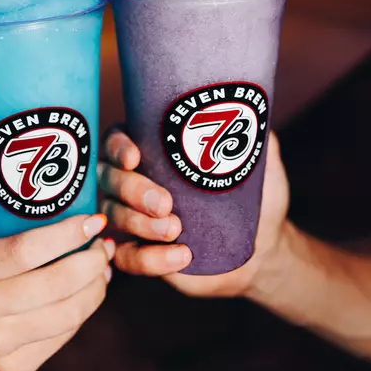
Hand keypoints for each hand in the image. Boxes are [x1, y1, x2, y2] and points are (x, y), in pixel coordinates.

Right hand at [0, 214, 112, 370]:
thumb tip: (56, 194)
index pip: (24, 248)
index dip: (66, 234)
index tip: (93, 221)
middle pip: (53, 282)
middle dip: (91, 261)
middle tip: (105, 246)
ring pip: (65, 312)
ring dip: (95, 288)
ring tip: (104, 270)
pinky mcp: (11, 370)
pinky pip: (61, 336)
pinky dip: (82, 312)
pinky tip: (89, 296)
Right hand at [99, 129, 288, 297]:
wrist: (261, 250)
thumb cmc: (253, 199)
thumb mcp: (256, 164)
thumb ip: (252, 136)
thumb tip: (256, 111)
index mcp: (151, 151)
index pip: (115, 141)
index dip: (117, 148)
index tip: (135, 157)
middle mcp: (132, 182)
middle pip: (109, 178)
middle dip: (132, 189)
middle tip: (165, 204)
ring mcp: (131, 219)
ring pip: (113, 216)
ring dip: (140, 224)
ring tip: (176, 230)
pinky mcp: (139, 254)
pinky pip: (127, 258)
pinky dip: (149, 259)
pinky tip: (181, 256)